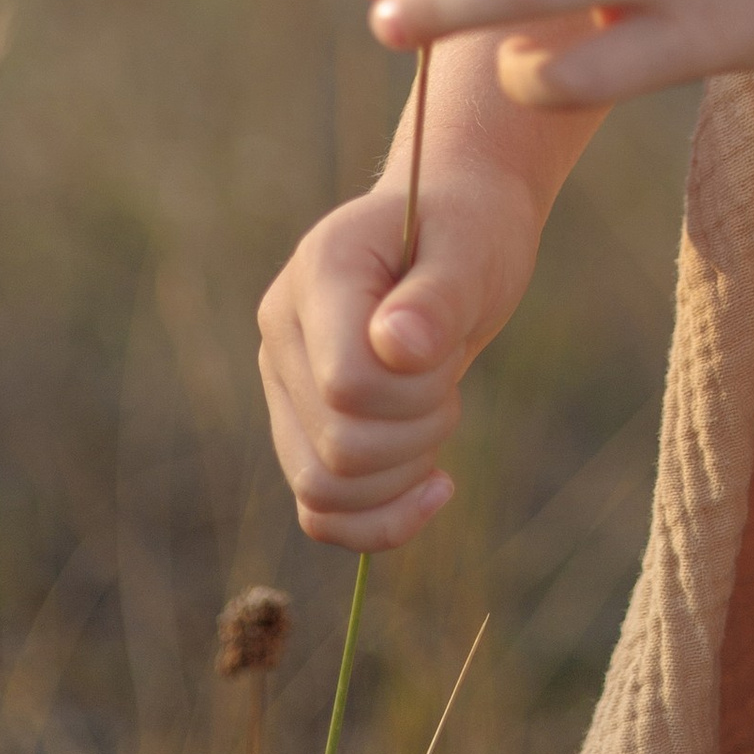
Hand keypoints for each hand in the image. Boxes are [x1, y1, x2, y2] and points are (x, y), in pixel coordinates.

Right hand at [257, 160, 541, 550]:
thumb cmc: (467, 233)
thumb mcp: (472, 249)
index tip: (446, 346)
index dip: (414, 391)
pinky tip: (435, 489)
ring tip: (438, 410)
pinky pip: (321, 513)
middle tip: (448, 375)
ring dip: (405, 473)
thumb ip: (438, 297)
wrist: (455, 234)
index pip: (346, 383)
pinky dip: (381, 521)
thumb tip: (398, 347)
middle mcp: (282, 334)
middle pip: (339, 448)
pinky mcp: (301, 429)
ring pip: (325, 491)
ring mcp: (284, 386)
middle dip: (420, 430)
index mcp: (317, 274)